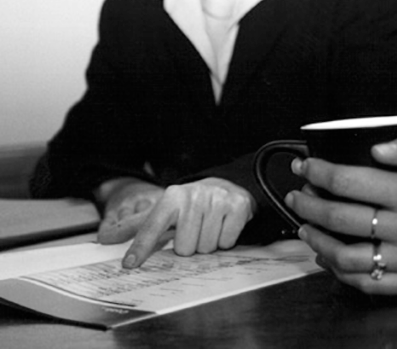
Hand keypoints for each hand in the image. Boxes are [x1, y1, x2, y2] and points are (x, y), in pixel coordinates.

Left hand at [96, 177, 255, 268]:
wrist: (226, 186)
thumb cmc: (190, 204)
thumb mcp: (163, 210)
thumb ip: (135, 226)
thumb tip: (103, 238)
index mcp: (172, 197)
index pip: (152, 227)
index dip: (140, 247)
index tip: (129, 264)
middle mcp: (193, 195)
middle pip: (184, 248)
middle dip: (190, 246)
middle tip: (194, 232)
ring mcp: (216, 200)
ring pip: (206, 247)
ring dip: (208, 244)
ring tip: (208, 228)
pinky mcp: (237, 206)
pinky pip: (226, 241)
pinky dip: (225, 240)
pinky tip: (223, 226)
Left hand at [285, 133, 396, 294]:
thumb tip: (375, 146)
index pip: (348, 181)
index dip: (318, 172)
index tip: (303, 166)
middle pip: (340, 218)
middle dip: (308, 205)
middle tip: (296, 196)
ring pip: (347, 257)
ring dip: (317, 242)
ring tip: (304, 229)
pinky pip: (370, 284)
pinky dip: (342, 274)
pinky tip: (329, 260)